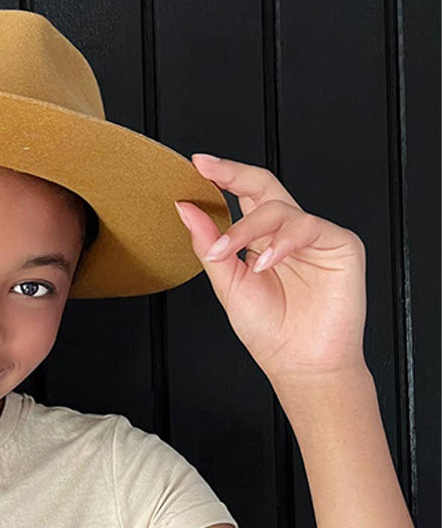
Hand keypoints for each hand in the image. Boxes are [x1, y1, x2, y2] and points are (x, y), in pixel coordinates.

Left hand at [175, 154, 368, 384]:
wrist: (300, 363)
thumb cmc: (269, 330)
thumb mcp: (227, 284)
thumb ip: (209, 245)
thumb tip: (186, 209)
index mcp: (263, 240)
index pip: (245, 197)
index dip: (224, 177)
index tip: (197, 164)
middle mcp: (289, 233)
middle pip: (265, 187)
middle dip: (234, 175)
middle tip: (207, 170)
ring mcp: (315, 236)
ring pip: (279, 209)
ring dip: (247, 228)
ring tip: (227, 254)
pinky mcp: (340, 245)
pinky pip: (308, 227)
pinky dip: (282, 243)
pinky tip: (264, 263)